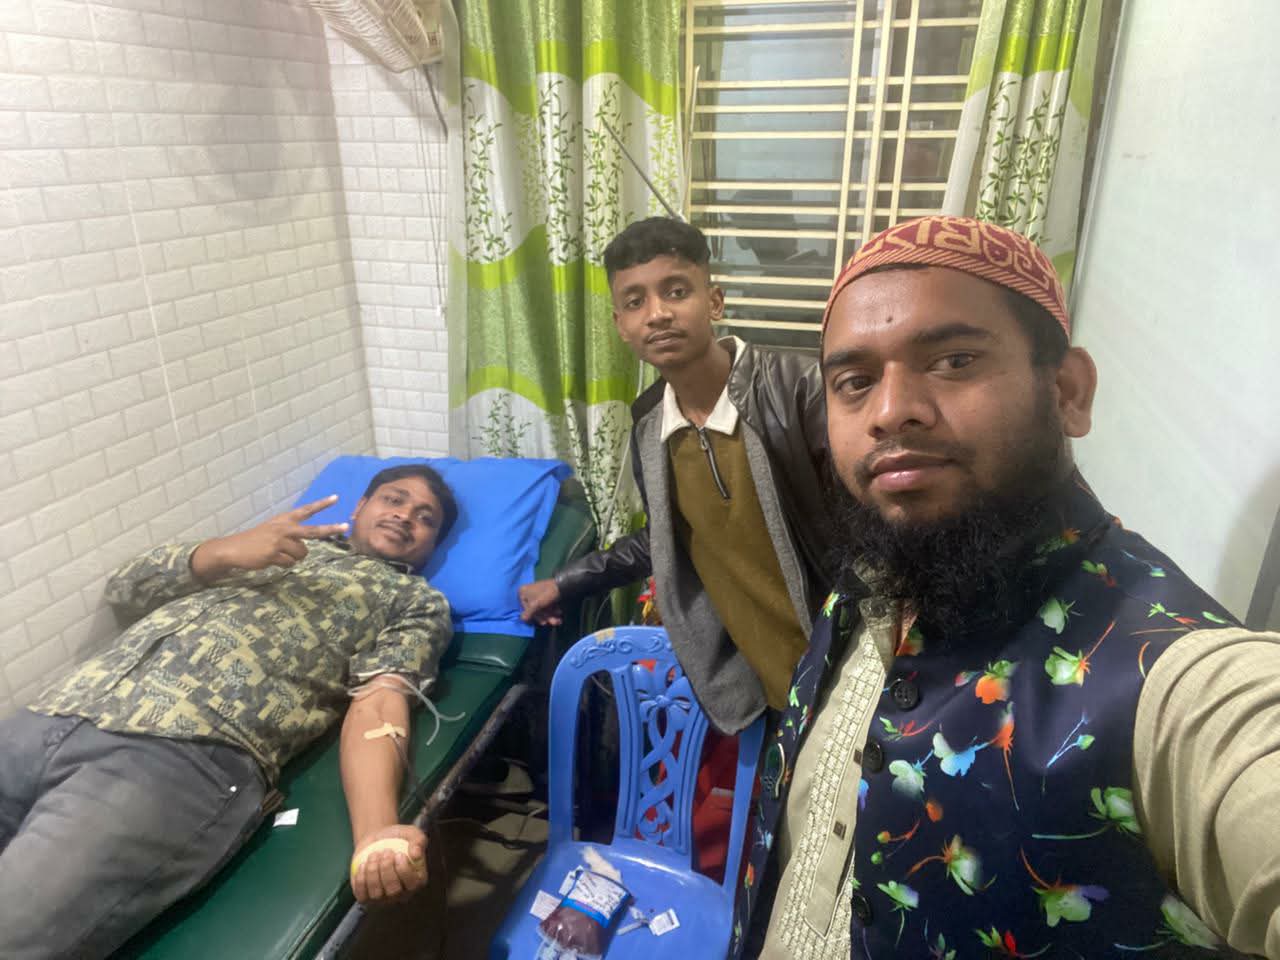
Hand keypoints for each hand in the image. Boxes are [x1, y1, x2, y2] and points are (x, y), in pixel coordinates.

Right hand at [190, 495, 348, 582]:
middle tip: (345, 527)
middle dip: (330, 529)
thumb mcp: (273, 530)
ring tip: (279, 554)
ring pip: (302, 553)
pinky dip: (283, 564)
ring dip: (294, 557)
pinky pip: (289, 563)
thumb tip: (304, 549)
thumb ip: (290, 534)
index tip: (336, 498)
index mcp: (284, 520)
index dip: (321, 504)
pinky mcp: (274, 554)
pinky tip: (272, 559)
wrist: (234, 548)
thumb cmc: (256, 540)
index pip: (306, 510)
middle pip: (313, 530)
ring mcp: (280, 541)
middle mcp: (284, 528)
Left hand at [350, 824, 427, 903]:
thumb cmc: (398, 838)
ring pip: (376, 894)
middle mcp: (400, 894)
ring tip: (374, 855)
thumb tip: (416, 854)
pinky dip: (361, 880)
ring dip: (373, 872)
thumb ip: (418, 841)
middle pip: (393, 891)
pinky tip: (363, 865)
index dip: (404, 870)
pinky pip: (362, 896)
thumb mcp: (412, 834)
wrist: (377, 840)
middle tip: (385, 851)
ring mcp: (382, 898)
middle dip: (387, 869)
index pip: (412, 884)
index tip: (399, 854)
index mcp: (416, 881)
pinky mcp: (366, 897)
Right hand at [518, 578, 562, 625]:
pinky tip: (559, 613)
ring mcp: (537, 593)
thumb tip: (522, 619)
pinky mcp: (545, 595)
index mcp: (523, 592)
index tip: (544, 622)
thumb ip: (529, 613)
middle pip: (535, 610)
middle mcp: (528, 592)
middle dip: (545, 617)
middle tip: (553, 622)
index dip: (535, 617)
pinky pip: (546, 605)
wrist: (563, 585)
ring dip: (550, 616)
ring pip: (541, 609)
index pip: (526, 609)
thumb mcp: (536, 605)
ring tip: (558, 620)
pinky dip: (552, 611)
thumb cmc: (547, 594)